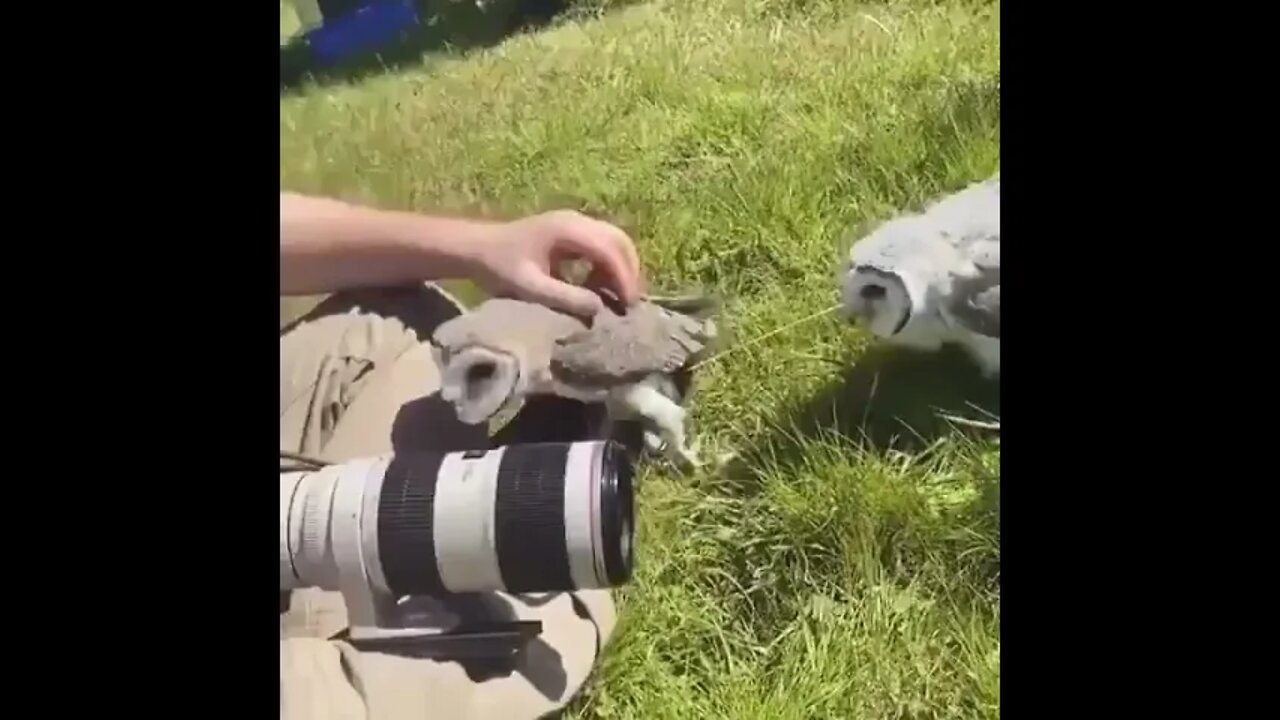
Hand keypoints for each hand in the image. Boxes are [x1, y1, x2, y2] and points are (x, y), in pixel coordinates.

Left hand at [469, 210, 643, 317]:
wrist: (476, 248)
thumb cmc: (498, 267)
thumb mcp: (530, 287)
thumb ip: (565, 298)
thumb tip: (599, 309)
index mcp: (567, 229)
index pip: (609, 251)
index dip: (624, 278)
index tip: (628, 305)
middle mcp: (576, 220)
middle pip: (619, 241)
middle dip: (629, 272)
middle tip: (630, 304)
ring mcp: (575, 224)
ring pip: (614, 242)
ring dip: (621, 269)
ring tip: (617, 299)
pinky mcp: (572, 233)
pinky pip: (601, 246)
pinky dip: (608, 266)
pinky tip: (599, 288)